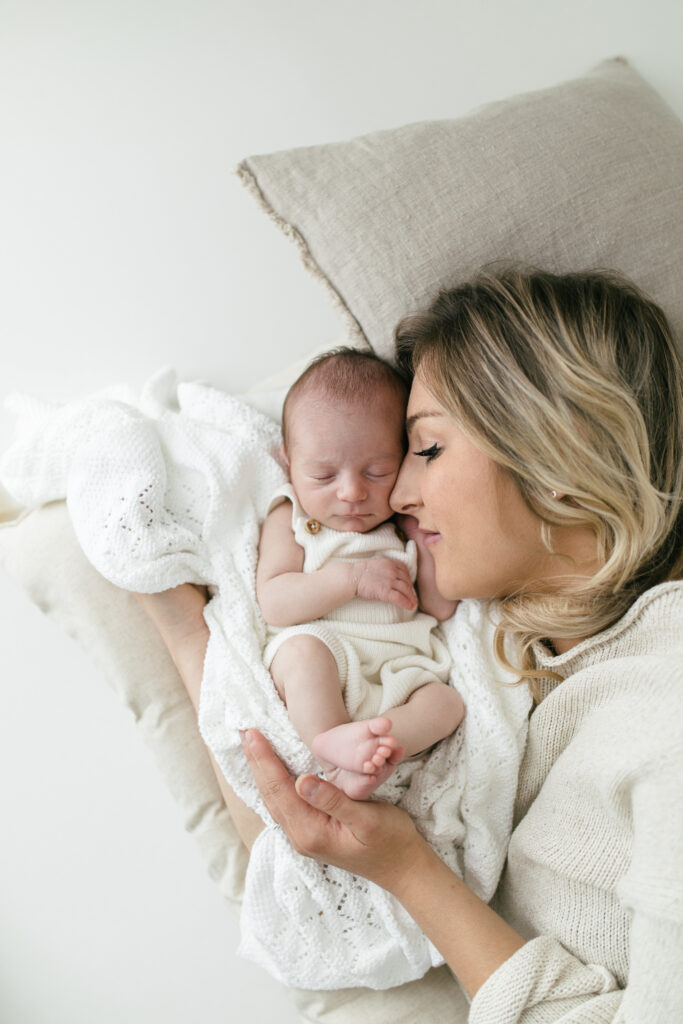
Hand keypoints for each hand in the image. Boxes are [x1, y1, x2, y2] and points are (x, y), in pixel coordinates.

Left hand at [241, 729, 424, 891]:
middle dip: (257, 762)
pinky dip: (275, 782)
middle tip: (244, 733)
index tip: (252, 734)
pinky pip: (285, 804)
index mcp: (311, 832)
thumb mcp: (367, 819)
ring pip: (275, 799)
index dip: (264, 759)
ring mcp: (305, 837)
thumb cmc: (391, 842)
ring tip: (252, 746)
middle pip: (270, 794)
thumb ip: (333, 801)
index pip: (279, 789)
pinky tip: (272, 770)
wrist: (404, 869)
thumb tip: (301, 781)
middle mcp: (301, 836)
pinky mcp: (312, 833)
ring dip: (263, 771)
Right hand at [352, 557, 417, 610]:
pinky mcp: (385, 591)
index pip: (405, 570)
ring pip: (406, 590)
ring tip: (413, 604)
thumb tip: (391, 577)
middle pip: (407, 581)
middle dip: (411, 590)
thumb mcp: (376, 565)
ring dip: (411, 598)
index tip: (408, 585)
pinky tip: (409, 607)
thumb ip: (386, 569)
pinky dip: (406, 603)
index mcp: (390, 563)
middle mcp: (392, 571)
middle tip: (413, 597)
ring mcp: (390, 581)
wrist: (352, 576)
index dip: (408, 579)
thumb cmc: (360, 572)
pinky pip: (400, 598)